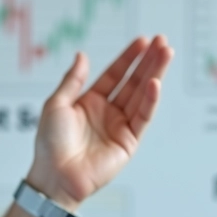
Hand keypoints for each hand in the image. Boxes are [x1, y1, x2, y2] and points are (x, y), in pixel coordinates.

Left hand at [27, 36, 173, 207]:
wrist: (55, 175)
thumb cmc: (50, 144)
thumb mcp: (56, 104)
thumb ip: (73, 80)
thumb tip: (82, 55)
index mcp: (90, 101)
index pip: (115, 74)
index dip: (128, 58)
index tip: (142, 41)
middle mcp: (108, 112)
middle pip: (133, 81)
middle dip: (148, 61)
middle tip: (162, 41)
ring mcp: (120, 126)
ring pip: (142, 95)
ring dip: (155, 74)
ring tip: (166, 53)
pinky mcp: (129, 141)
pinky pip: (142, 117)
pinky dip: (150, 100)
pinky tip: (155, 83)